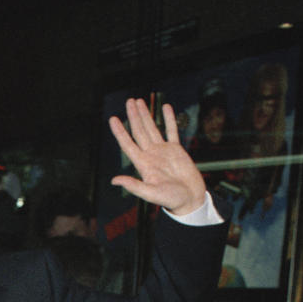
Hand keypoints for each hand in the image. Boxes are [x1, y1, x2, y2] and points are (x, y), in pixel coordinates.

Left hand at [109, 99, 205, 216]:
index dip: (120, 132)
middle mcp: (151, 155)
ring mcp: (163, 151)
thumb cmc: (171, 200)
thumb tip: (115, 180)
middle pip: (139, 131)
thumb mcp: (151, 194)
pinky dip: (169, 119)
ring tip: (139, 101)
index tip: (113, 119)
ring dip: (146, 115)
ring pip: (152, 128)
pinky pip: (172, 131)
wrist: (189, 199)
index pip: (128, 144)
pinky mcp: (176, 150)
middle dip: (134, 116)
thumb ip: (134, 186)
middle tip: (129, 101)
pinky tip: (165, 107)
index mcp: (143, 164)